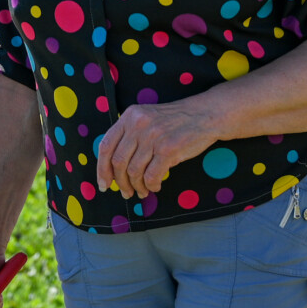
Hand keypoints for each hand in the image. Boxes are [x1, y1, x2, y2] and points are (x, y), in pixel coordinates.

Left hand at [95, 99, 219, 199]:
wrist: (204, 115)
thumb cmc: (174, 121)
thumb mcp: (147, 117)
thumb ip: (129, 135)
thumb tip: (113, 167)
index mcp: (130, 116)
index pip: (106, 145)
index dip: (102, 168)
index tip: (104, 183)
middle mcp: (139, 125)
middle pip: (119, 162)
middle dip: (120, 182)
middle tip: (125, 192)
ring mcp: (154, 137)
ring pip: (134, 171)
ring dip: (137, 186)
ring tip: (142, 191)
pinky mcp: (169, 149)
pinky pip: (151, 176)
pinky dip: (151, 186)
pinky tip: (155, 186)